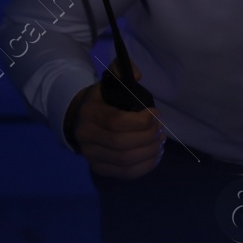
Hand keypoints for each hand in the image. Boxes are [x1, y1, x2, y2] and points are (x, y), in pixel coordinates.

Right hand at [68, 65, 164, 179]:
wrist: (82, 118)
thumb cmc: (104, 98)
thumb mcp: (109, 79)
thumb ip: (122, 69)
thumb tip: (137, 75)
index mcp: (89, 113)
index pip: (117, 122)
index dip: (142, 121)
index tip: (155, 113)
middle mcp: (85, 137)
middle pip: (123, 145)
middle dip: (148, 137)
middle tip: (160, 129)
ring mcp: (91, 155)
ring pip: (126, 161)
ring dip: (150, 152)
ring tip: (160, 141)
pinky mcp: (100, 168)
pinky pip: (126, 174)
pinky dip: (146, 166)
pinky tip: (156, 154)